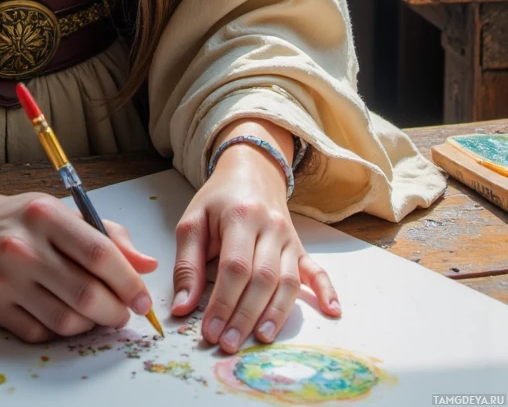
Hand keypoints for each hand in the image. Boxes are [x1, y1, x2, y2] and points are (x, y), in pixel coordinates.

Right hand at [0, 167, 158, 342]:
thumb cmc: (20, 219)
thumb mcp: (61, 211)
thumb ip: (108, 235)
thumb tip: (148, 264)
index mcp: (46, 215)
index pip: (100, 254)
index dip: (128, 282)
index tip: (142, 298)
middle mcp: (24, 246)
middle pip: (86, 294)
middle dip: (115, 311)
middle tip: (123, 313)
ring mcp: (5, 279)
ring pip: (65, 321)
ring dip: (90, 325)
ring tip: (95, 314)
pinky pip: (40, 333)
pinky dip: (59, 331)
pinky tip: (63, 315)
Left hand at [171, 140, 339, 352]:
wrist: (251, 170)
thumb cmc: (219, 200)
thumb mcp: (193, 222)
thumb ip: (186, 265)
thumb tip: (182, 308)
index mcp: (240, 216)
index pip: (235, 267)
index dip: (223, 302)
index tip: (210, 330)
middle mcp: (270, 227)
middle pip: (263, 278)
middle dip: (245, 315)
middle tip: (228, 343)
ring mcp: (289, 238)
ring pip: (288, 281)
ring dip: (275, 314)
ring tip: (260, 339)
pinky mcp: (301, 248)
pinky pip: (317, 271)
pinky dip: (326, 291)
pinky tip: (331, 312)